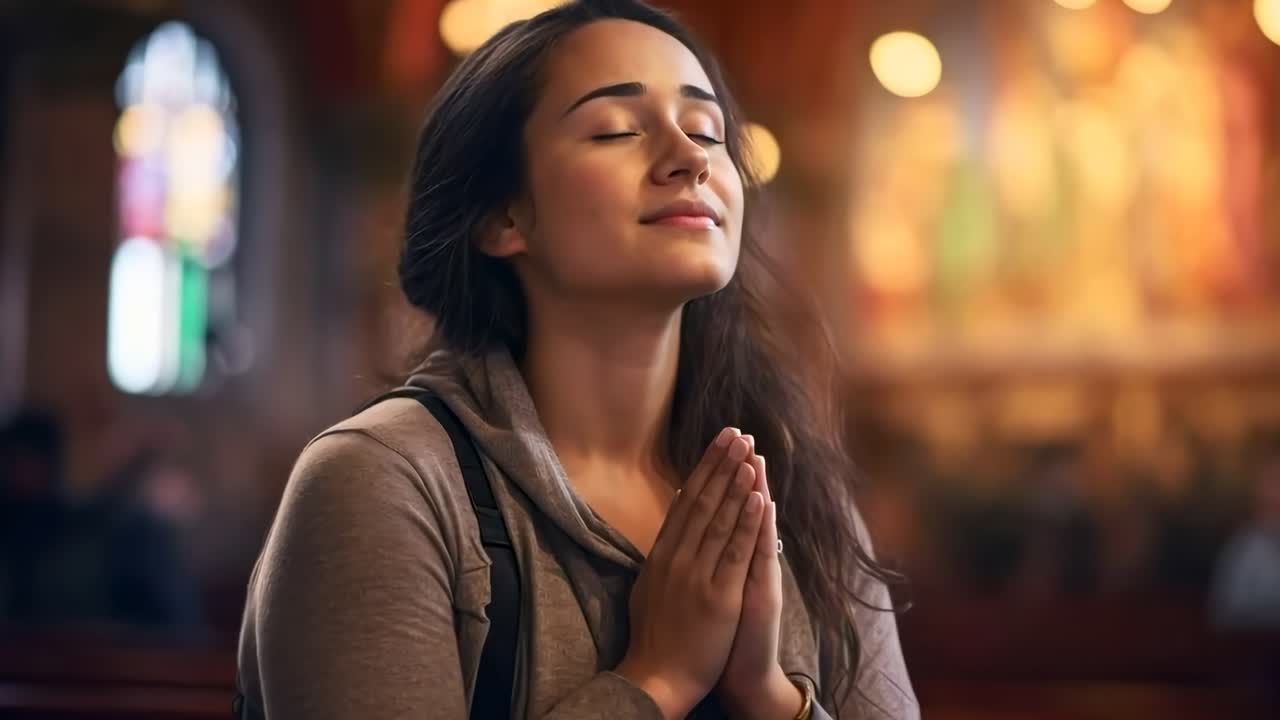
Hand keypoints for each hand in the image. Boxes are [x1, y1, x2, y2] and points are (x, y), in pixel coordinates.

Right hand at [616, 428, 764, 719]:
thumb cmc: (656, 634)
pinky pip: (734, 551)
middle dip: (721, 465)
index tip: (720, 441)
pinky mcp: (718, 595)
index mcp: (662, 554)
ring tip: (748, 453)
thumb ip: (663, 542)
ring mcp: (697, 576)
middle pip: (702, 501)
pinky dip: (746, 521)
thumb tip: (674, 501)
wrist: (656, 677)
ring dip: (735, 483)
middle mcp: (677, 558)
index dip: (704, 468)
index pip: (686, 501)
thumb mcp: (650, 581)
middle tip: (737, 433)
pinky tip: (757, 496)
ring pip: (719, 520)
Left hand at [717, 440, 801, 719]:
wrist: (740, 675)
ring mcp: (757, 577)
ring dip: (754, 489)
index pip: (727, 508)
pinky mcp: (762, 595)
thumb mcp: (714, 588)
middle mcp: (747, 562)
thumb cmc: (719, 634)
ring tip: (755, 456)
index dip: (724, 475)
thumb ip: (710, 554)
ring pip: (755, 525)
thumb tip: (698, 523)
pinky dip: (760, 528)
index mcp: (731, 559)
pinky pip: (761, 557)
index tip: (722, 443)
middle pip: (743, 508)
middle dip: (740, 471)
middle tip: (741, 435)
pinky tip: (763, 502)